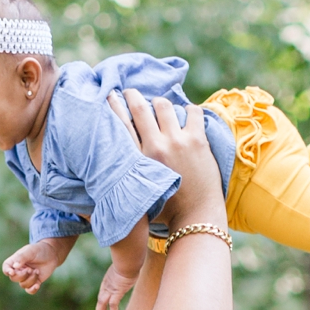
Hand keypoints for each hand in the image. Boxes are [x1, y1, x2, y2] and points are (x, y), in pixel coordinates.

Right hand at [2, 235, 76, 294]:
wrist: (52, 254)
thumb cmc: (39, 250)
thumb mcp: (30, 251)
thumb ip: (22, 257)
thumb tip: (15, 266)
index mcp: (15, 261)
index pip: (6, 268)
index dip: (7, 271)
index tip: (12, 272)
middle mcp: (19, 270)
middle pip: (14, 278)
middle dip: (22, 275)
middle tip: (30, 269)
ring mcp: (26, 277)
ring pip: (23, 284)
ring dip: (31, 279)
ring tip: (37, 271)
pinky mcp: (34, 282)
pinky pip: (29, 290)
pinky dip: (32, 289)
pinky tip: (37, 285)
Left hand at [94, 261, 139, 309]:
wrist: (128, 260)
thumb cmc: (128, 259)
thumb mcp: (125, 264)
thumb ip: (126, 266)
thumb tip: (134, 261)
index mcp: (108, 278)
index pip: (103, 291)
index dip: (102, 299)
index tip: (103, 305)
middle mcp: (107, 285)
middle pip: (100, 298)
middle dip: (99, 308)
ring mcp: (111, 289)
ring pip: (102, 303)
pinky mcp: (117, 292)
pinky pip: (113, 305)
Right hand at [106, 89, 223, 224]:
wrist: (195, 217)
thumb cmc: (164, 210)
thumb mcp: (137, 192)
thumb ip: (127, 174)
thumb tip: (115, 160)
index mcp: (138, 160)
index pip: (121, 124)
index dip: (114, 106)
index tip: (111, 96)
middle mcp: (155, 146)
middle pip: (139, 107)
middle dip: (132, 95)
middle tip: (130, 92)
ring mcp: (177, 141)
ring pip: (163, 105)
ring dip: (159, 103)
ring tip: (158, 106)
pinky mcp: (197, 140)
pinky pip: (192, 111)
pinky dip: (188, 111)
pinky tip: (186, 116)